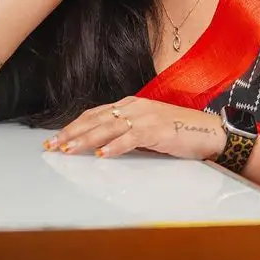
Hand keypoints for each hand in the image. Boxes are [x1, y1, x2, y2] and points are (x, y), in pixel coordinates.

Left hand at [44, 96, 227, 161]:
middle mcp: (135, 107)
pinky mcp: (157, 129)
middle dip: (72, 133)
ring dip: (86, 140)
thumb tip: (100, 146)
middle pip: (96, 119)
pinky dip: (115, 146)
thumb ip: (125, 132)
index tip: (55, 138)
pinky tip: (101, 155)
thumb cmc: (178, 132)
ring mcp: (146, 117)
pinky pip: (131, 138)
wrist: (208, 131)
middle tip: (52, 146)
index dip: (74, 126)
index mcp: (131, 104)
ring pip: (108, 127)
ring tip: (69, 150)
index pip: (95, 113)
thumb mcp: (146, 129)